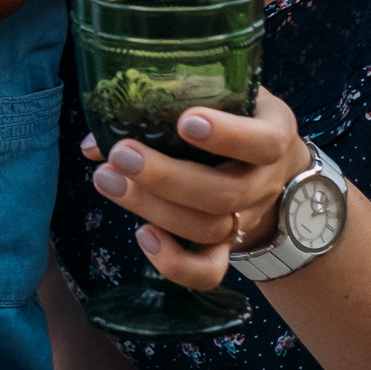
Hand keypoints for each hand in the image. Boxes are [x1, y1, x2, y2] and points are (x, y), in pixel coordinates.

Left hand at [81, 92, 312, 289]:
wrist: (275, 170)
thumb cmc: (237, 119)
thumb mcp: (221, 99)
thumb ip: (168, 105)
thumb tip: (95, 141)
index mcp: (273, 134)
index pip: (263, 142)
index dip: (227, 136)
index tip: (184, 121)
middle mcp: (265, 181)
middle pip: (225, 193)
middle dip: (167, 177)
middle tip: (121, 155)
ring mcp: (248, 219)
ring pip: (209, 228)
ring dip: (153, 207)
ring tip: (107, 180)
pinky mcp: (228, 247)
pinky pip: (209, 270)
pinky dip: (175, 262)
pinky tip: (142, 236)